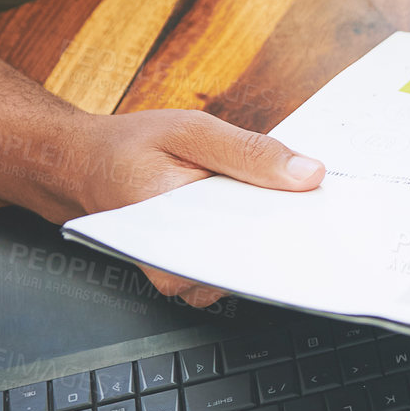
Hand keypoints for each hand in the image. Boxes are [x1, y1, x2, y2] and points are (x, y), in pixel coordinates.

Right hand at [60, 110, 325, 306]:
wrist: (84, 166)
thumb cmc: (131, 147)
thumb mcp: (191, 131)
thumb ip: (249, 153)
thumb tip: (309, 174)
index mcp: (168, 227)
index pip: (246, 241)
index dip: (291, 227)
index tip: (325, 215)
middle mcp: (173, 268)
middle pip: (251, 260)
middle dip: (286, 231)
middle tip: (318, 208)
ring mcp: (182, 279)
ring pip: (247, 267)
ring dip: (271, 237)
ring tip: (292, 209)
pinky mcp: (190, 277)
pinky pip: (236, 266)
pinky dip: (255, 240)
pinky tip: (268, 217)